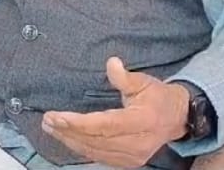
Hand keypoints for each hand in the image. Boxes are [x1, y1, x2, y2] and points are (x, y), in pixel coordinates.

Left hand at [42, 57, 189, 167]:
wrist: (176, 119)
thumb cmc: (158, 97)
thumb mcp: (144, 82)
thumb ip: (125, 77)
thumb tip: (111, 63)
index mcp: (143, 121)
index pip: (105, 125)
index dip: (79, 123)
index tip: (57, 116)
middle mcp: (138, 143)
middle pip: (96, 140)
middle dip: (68, 131)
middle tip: (47, 120)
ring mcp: (133, 156)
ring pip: (95, 151)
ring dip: (70, 140)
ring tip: (51, 128)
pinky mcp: (128, 162)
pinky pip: (99, 157)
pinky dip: (81, 148)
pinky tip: (67, 138)